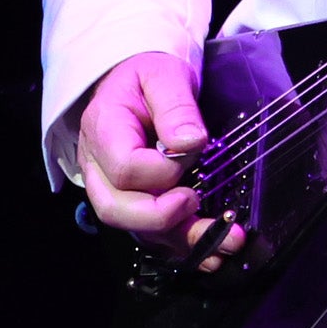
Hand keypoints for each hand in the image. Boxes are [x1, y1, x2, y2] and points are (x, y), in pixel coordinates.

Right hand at [76, 49, 245, 272]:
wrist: (134, 82)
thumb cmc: (147, 76)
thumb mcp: (163, 75)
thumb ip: (175, 106)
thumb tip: (191, 142)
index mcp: (103, 130)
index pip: (125, 168)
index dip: (161, 171)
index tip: (194, 154)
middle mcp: (99, 167)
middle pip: (117, 209)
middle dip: (162, 219)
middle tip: (198, 205)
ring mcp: (113, 189)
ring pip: (135, 229)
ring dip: (182, 240)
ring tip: (227, 243)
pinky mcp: (133, 201)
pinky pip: (150, 233)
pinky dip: (182, 245)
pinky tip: (214, 252)